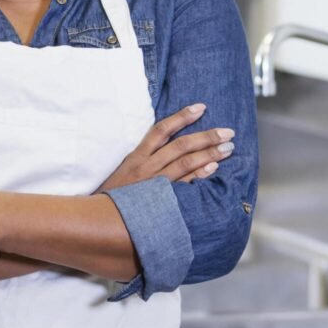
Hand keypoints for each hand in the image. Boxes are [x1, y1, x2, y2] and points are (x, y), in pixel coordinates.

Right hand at [95, 103, 234, 192]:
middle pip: (181, 145)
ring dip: (209, 154)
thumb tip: (168, 144)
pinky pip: (184, 185)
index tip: (201, 108)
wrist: (100, 219)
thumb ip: (144, 158)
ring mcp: (154, 183)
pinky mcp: (161, 200)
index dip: (182, 117)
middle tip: (228, 132)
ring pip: (186, 163)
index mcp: (137, 156)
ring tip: (228, 148)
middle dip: (206, 136)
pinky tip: (214, 168)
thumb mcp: (124, 170)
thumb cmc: (113, 195)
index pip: (162, 129)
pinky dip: (199, 175)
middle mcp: (147, 166)